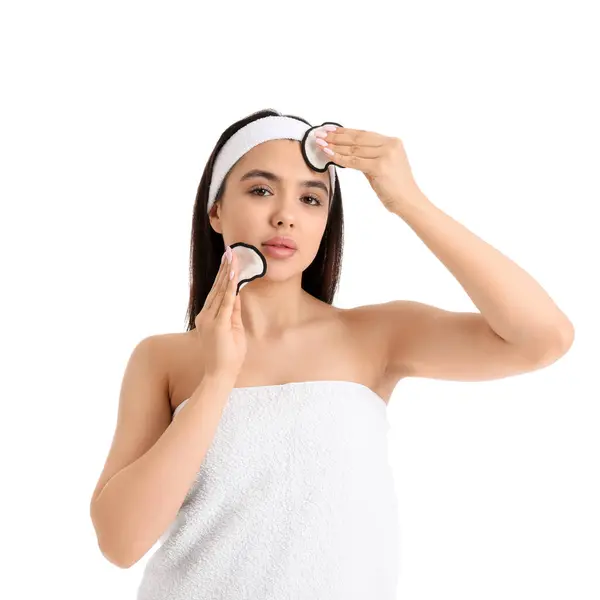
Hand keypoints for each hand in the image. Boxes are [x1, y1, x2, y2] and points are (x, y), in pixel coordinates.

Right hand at [193, 247, 246, 379]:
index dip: (223, 275)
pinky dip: (230, 286)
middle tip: (230, 251)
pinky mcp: (217, 324)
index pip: (217, 292)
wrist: (220, 375)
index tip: (228, 260)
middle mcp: (206, 315)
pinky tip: (233, 274)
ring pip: (220, 291)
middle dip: (224, 268)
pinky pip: (226, 301)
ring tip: (232, 257)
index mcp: (208, 317)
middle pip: (217, 287)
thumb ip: (233, 311)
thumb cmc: (228, 356)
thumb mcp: (233, 329)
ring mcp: (210, 320)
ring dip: (227, 272)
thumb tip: (237, 293)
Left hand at [315, 126, 423, 211]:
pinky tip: (329, 154)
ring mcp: (386, 155)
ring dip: (335, 146)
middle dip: (336, 136)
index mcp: (393, 142)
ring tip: (320, 143)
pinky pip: (354, 162)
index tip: (330, 129)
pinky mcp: (380, 167)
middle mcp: (390, 145)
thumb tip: (347, 151)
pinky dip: (340, 158)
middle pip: (357, 138)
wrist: (408, 201)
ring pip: (354, 149)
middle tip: (320, 134)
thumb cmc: (396, 188)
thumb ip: (369, 157)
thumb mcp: (383, 166)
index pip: (364, 134)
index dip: (345, 131)